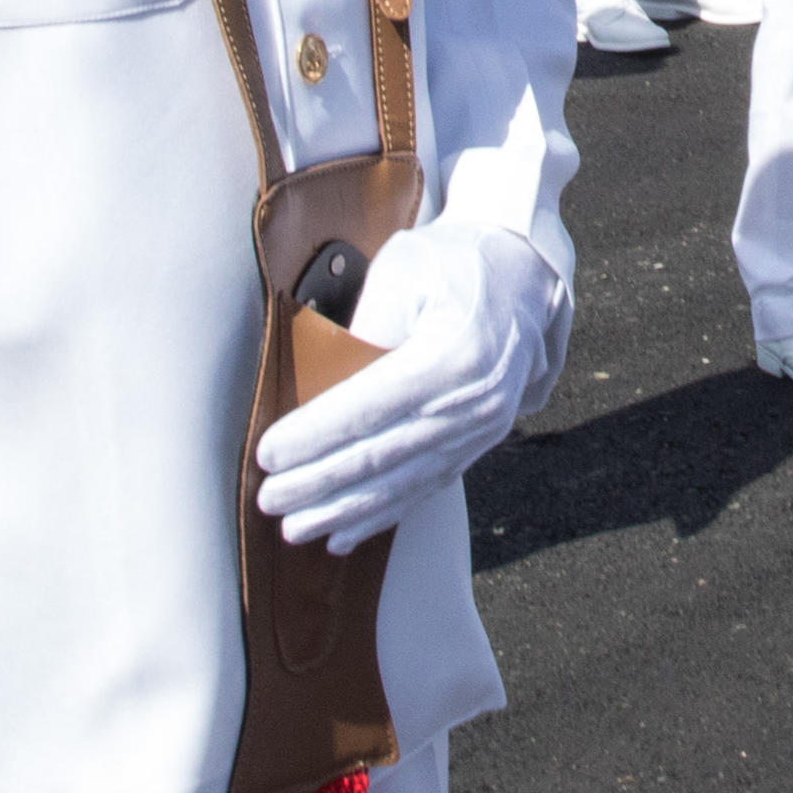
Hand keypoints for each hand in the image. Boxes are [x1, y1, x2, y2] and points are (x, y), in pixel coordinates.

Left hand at [250, 223, 559, 555]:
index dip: (314, 437)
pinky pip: (426, 486)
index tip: (268, 455)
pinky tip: (344, 532)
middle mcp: (472, 402)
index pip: (368, 409)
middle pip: (381, 456)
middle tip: (267, 501)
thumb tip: (323, 377)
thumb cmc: (457, 259)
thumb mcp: (406, 269)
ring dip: (344, 511)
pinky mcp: (481, 440)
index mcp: (453, 356)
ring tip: (295, 528)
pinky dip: (382, 513)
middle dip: (318, 485)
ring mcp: (482, 428)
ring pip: (401, 482)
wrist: (525, 270)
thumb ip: (366, 324)